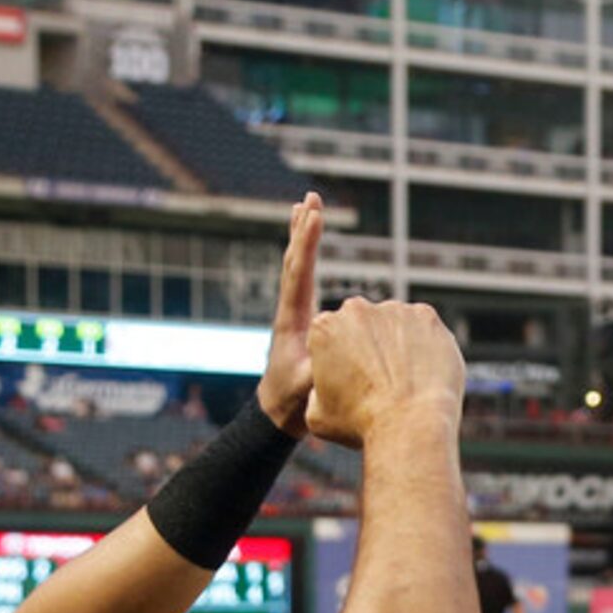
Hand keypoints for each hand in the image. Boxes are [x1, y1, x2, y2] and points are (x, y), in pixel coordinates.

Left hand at [256, 194, 324, 435]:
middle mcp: (289, 311)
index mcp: (291, 321)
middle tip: (311, 198)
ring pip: (296, 267)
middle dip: (303, 230)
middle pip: (294, 261)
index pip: (299, 274)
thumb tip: (336, 347)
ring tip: (308, 207)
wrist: (277, 413)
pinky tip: (311, 247)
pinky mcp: (300, 320)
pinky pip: (302, 280)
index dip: (307, 244)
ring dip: (302, 237)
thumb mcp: (310, 387)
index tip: (315, 216)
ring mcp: (292, 314)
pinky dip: (307, 257)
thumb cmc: (293, 403)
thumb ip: (323, 368)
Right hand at [304, 299, 463, 448]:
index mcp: (323, 328)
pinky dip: (424, 345)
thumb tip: (324, 387)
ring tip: (404, 381)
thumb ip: (315, 390)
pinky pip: (422, 328)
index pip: (329, 338)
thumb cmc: (362, 425)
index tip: (352, 383)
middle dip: (367, 347)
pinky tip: (423, 373)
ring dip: (396, 345)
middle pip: (361, 326)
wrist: (411, 425)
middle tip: (380, 382)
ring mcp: (393, 310)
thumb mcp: (318, 416)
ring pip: (392, 325)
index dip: (339, 362)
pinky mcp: (425, 316)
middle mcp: (356, 310)